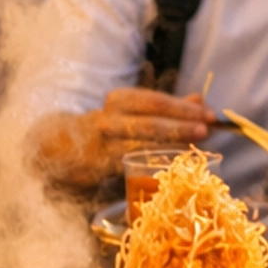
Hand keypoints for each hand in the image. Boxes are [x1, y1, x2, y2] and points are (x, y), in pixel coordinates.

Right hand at [32, 90, 211, 188]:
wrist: (59, 145)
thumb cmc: (107, 127)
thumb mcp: (132, 110)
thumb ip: (166, 106)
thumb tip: (200, 100)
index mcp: (118, 101)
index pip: (154, 101)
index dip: (183, 107)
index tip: (209, 113)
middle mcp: (109, 119)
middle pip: (149, 121)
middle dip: (180, 125)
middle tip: (206, 129)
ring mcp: (103, 145)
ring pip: (141, 145)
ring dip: (171, 147)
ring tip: (197, 147)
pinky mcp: (100, 167)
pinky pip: (131, 166)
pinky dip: (154, 166)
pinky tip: (175, 167)